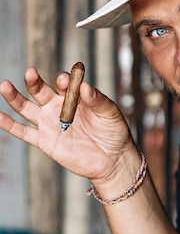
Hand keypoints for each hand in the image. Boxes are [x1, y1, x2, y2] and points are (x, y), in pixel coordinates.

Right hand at [0, 67, 135, 181]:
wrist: (112, 160)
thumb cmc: (114, 132)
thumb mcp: (111, 113)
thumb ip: (98, 100)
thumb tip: (85, 86)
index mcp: (75, 96)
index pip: (64, 83)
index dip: (64, 80)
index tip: (66, 80)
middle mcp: (58, 106)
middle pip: (40, 91)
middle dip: (35, 82)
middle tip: (31, 73)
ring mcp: (49, 123)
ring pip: (26, 108)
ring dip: (14, 97)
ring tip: (4, 85)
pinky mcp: (45, 141)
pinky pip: (24, 132)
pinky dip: (9, 125)